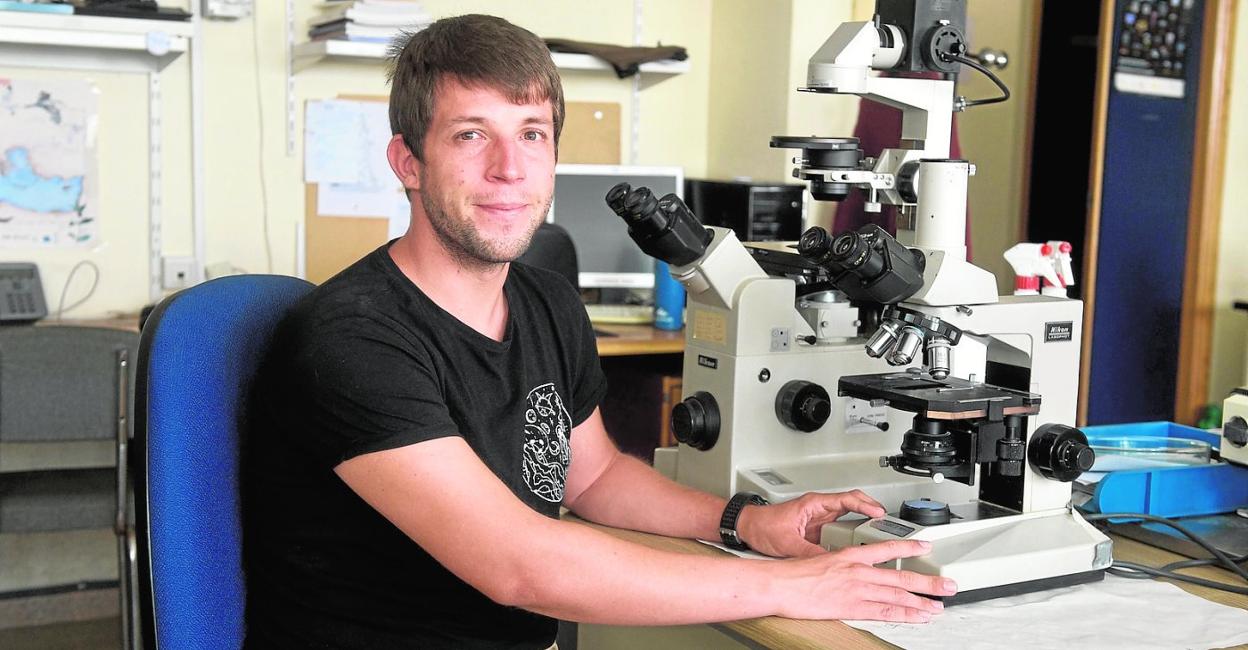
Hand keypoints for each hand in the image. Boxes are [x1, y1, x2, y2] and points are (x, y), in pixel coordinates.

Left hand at [737, 490, 885, 557]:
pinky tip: (859, 545)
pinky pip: (841, 527)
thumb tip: (828, 564)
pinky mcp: (818, 528)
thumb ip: (809, 553)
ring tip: (879, 535)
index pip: (847, 499)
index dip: (865, 505)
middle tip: (887, 524)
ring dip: (864, 522)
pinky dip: (853, 533)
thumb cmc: (762, 526)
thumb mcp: (787, 543)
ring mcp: (820, 517)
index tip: (878, 513)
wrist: (748, 527)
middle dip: (872, 511)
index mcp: (814, 503)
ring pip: (849, 515)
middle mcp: (819, 508)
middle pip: (853, 504)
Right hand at [777, 540, 956, 622]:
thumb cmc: (793, 575)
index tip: (926, 546)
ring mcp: (857, 589)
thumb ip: (840, 567)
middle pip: (901, 575)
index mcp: (850, 555)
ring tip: (940, 605)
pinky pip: (886, 611)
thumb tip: (850, 574)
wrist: (779, 584)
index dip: (910, 547)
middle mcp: (858, 570)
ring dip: (923, 600)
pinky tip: (919, 617)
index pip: (887, 548)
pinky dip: (906, 614)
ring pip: (898, 594)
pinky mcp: (852, 606)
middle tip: (949, 584)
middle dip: (929, 581)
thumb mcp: (820, 560)